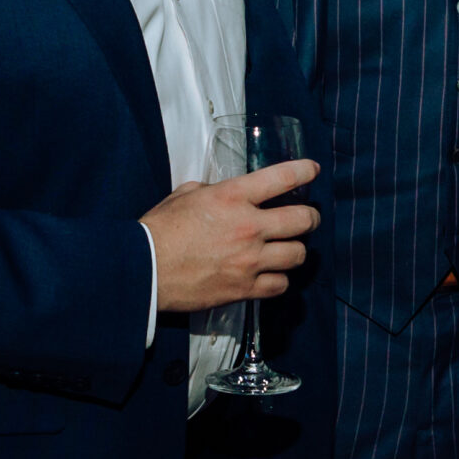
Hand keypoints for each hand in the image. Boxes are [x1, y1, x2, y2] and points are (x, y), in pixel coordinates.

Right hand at [141, 159, 319, 312]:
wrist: (145, 270)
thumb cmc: (159, 230)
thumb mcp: (185, 195)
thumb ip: (212, 191)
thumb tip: (223, 194)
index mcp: (233, 197)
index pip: (283, 177)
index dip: (304, 171)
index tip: (312, 170)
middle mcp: (249, 226)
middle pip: (303, 220)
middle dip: (310, 217)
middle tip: (307, 218)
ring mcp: (250, 260)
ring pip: (298, 255)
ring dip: (296, 250)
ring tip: (289, 249)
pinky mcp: (245, 288)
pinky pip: (280, 285)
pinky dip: (279, 280)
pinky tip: (272, 275)